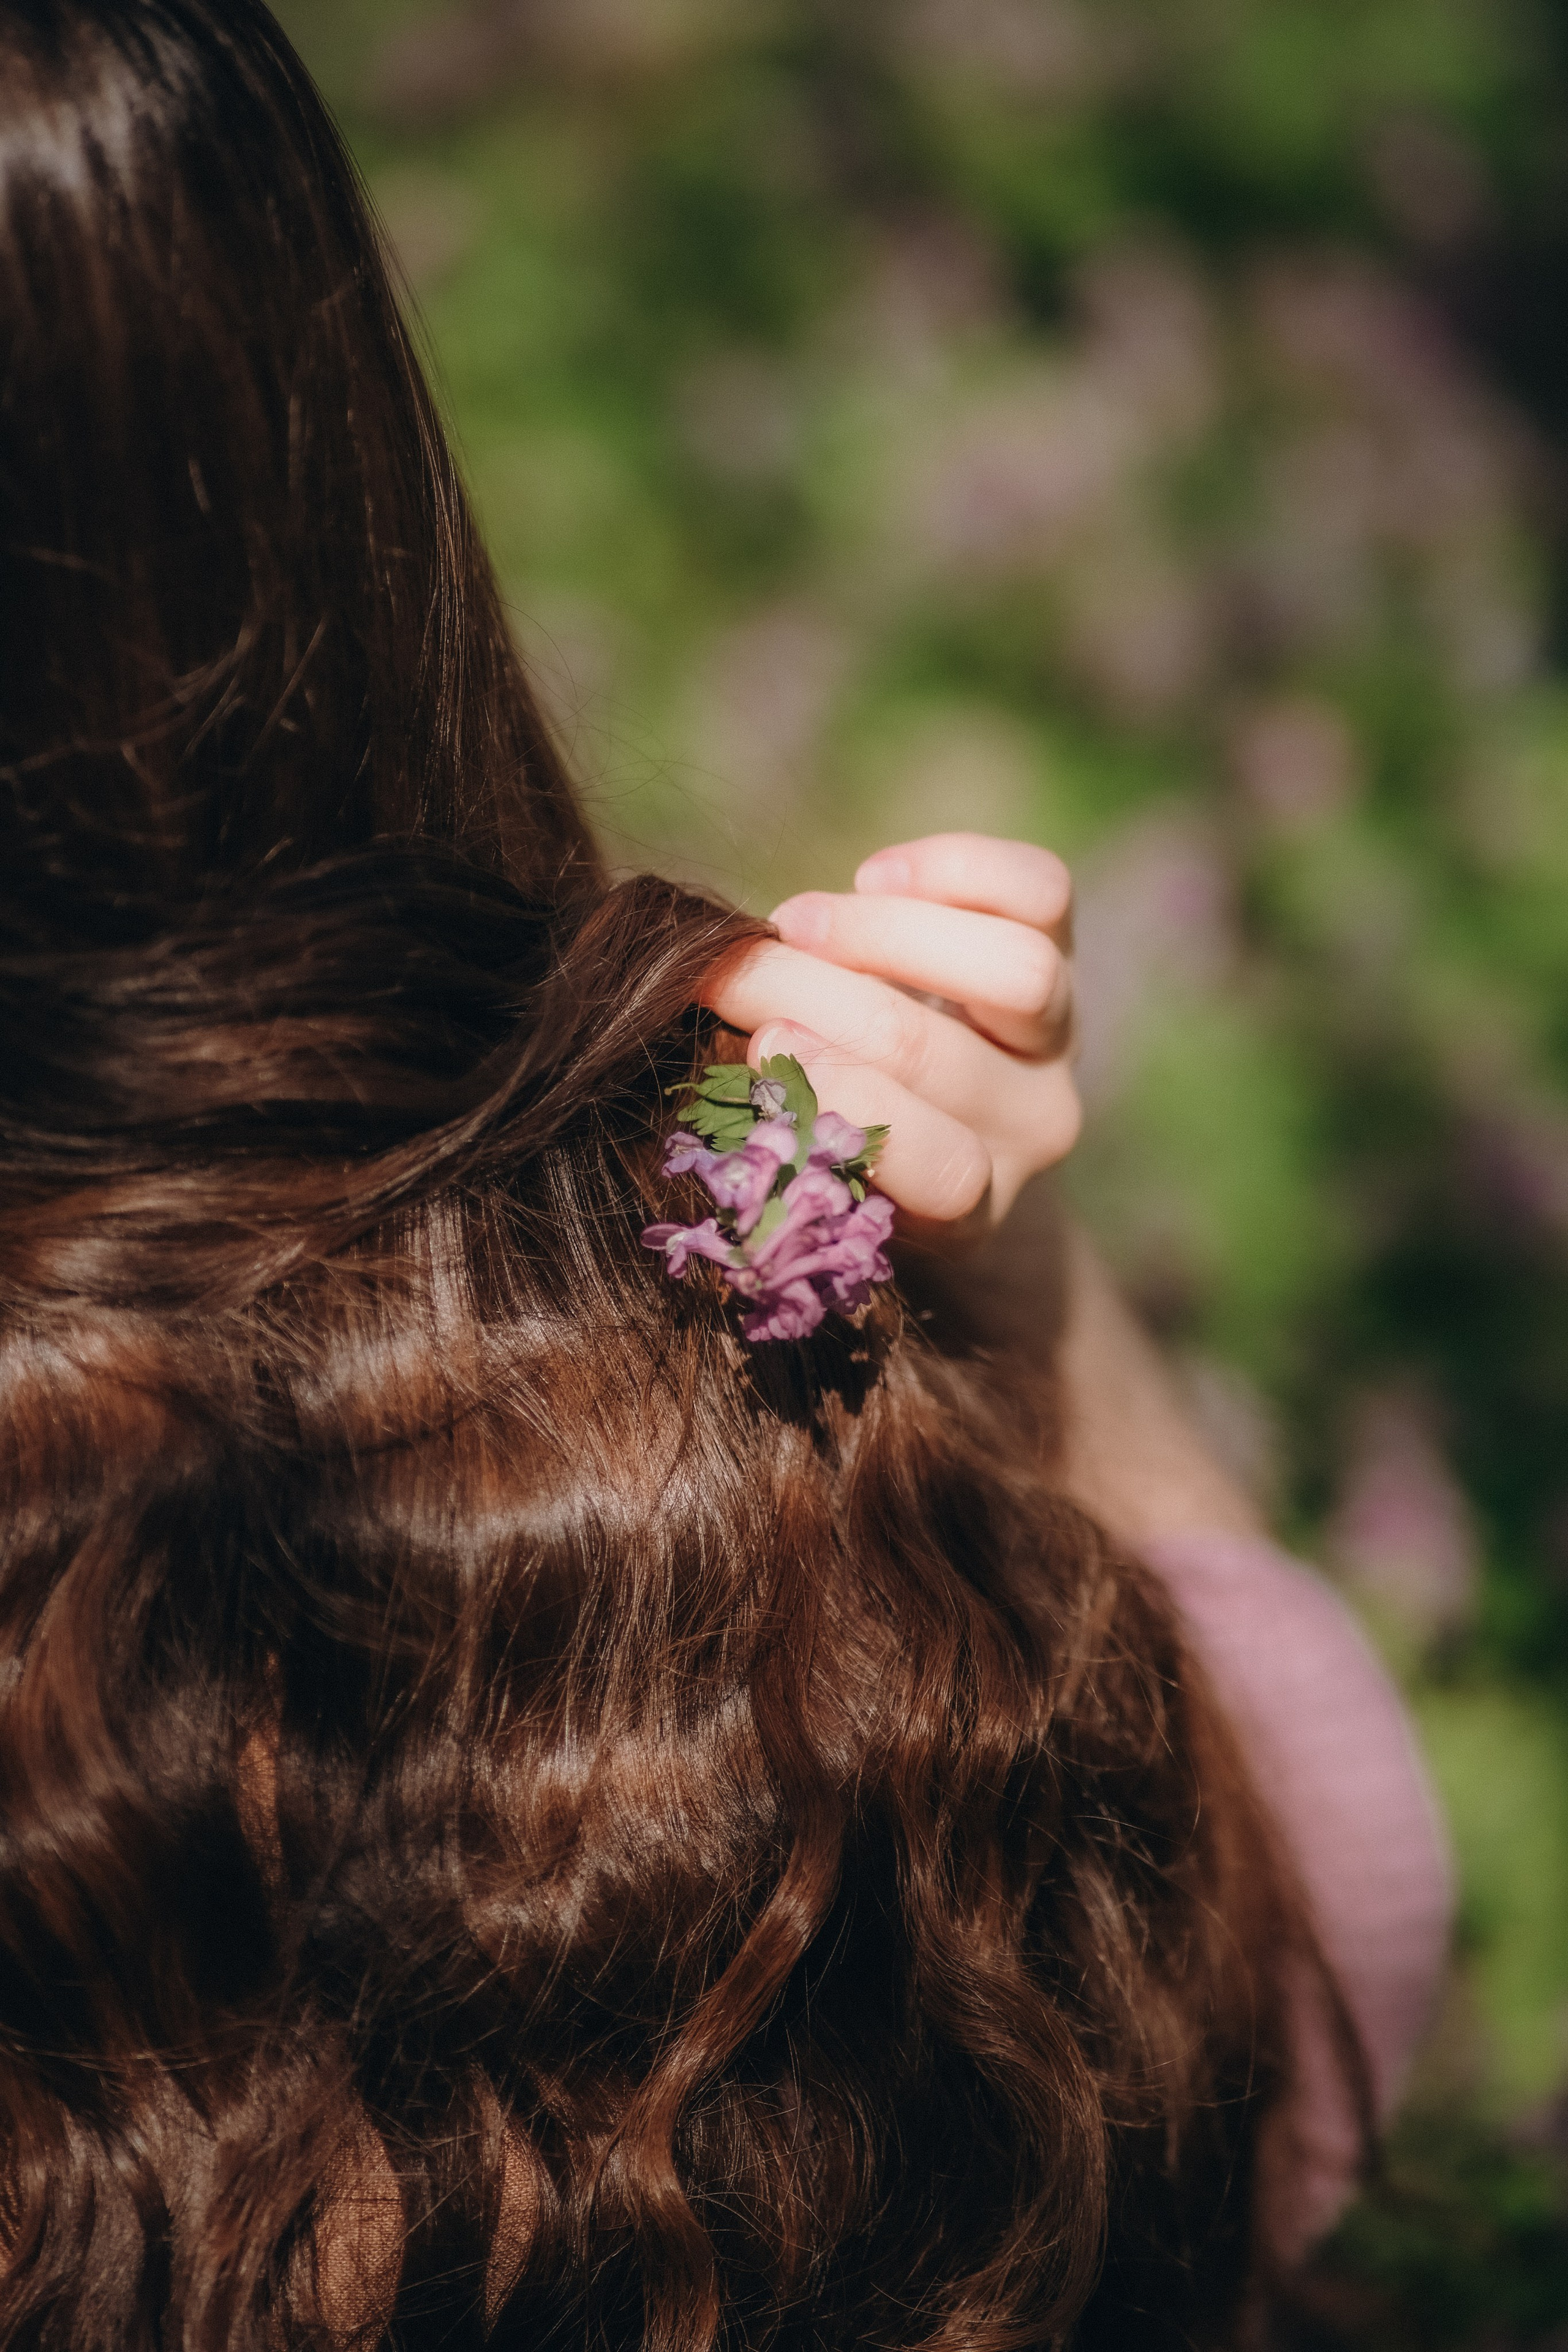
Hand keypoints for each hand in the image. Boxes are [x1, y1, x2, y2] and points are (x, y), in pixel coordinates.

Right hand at [702, 832, 1079, 1243]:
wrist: (926, 1096)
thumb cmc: (831, 1128)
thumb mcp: (800, 1155)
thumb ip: (776, 1117)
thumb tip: (729, 1042)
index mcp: (970, 1209)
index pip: (945, 1170)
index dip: (850, 1101)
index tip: (758, 1046)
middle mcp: (1033, 1126)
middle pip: (934, 1053)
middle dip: (809, 997)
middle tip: (730, 973)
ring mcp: (1060, 1036)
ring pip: (1016, 972)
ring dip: (882, 935)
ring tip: (795, 922)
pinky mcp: (1064, 946)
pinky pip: (1041, 890)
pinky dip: (955, 870)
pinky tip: (874, 878)